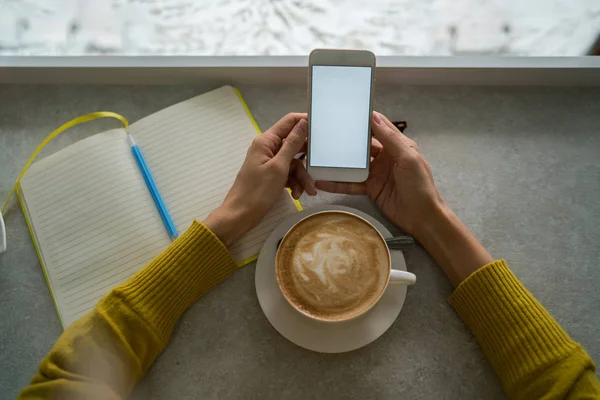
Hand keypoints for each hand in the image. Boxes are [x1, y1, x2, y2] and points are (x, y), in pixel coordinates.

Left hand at [205, 113, 315, 245]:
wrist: (240, 216)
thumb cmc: (258, 191)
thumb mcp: (279, 167)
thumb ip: (292, 144)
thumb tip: (303, 122)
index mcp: (266, 141)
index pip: (289, 121)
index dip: (305, 121)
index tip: (323, 127)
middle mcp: (268, 148)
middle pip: (294, 145)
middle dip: (306, 159)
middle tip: (319, 167)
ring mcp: (269, 162)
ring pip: (293, 163)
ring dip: (301, 177)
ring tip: (308, 191)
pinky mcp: (271, 175)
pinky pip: (288, 174)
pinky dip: (294, 183)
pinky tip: (297, 194)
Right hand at [316, 111, 442, 236]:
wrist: (421, 218)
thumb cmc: (420, 186)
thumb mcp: (408, 158)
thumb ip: (391, 139)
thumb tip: (374, 118)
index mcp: (398, 146)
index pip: (379, 128)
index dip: (365, 120)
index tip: (347, 113)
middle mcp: (386, 157)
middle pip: (363, 146)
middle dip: (347, 140)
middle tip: (327, 132)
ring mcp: (376, 173)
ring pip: (354, 164)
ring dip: (339, 162)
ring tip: (319, 156)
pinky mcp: (370, 189)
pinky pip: (350, 184)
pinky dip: (337, 183)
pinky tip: (323, 182)